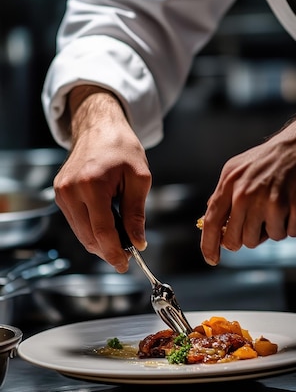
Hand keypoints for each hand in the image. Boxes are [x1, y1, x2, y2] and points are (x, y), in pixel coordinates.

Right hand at [53, 86, 151, 271]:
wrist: (98, 126)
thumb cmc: (122, 147)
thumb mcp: (139, 178)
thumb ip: (137, 213)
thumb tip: (137, 242)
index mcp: (92, 184)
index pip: (101, 231)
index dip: (114, 252)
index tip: (125, 264)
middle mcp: (71, 190)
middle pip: (88, 236)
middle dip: (108, 250)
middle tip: (127, 254)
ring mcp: (62, 192)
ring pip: (80, 232)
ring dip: (100, 241)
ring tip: (120, 237)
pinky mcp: (59, 193)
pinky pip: (75, 221)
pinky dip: (91, 229)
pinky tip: (107, 224)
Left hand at [200, 101, 295, 264]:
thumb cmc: (280, 156)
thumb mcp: (243, 168)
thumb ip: (227, 196)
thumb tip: (212, 227)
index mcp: (231, 180)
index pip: (212, 222)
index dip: (209, 246)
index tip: (212, 260)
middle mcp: (247, 191)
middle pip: (238, 239)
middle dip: (250, 237)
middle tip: (263, 220)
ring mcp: (272, 199)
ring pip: (267, 238)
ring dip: (276, 228)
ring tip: (284, 203)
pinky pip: (291, 233)